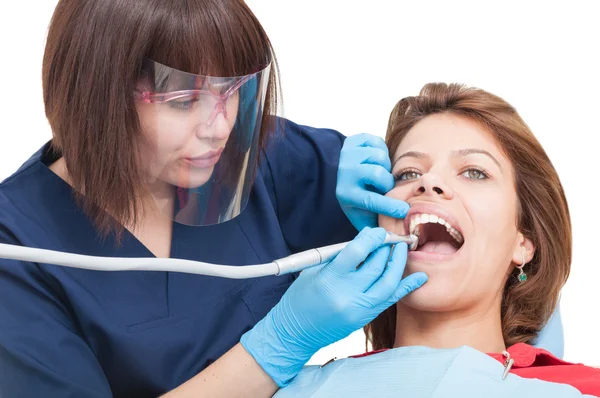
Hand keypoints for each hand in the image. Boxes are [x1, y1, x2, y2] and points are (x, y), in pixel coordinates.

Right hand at [240, 227, 427, 386]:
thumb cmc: (301, 296)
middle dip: (386, 248)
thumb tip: (365, 239)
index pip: (357, 252)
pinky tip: (420, 277)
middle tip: (391, 237)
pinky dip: (405, 287)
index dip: (371, 238)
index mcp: (330, 279)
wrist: (294, 331)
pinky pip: (390, 300)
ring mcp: (358, 310)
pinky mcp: (364, 319)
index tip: (377, 231)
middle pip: (376, 266)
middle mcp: (346, 296)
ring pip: (388, 283)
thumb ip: (339, 255)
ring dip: (398, 263)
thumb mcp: (314, 269)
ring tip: (402, 249)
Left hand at [336, 133, 409, 230]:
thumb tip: (398, 239)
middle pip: (378, 174)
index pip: (371, 201)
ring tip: (379, 171)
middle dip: (387, 181)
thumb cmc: (357, 198)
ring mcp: (348, 155)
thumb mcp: (362, 214)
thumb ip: (378, 226)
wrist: (341, 172)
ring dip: (384, 164)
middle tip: (386, 185)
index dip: (390, 206)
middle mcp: (344, 173)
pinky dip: (380, 149)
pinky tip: (374, 160)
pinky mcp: (353, 141)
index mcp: (346, 194)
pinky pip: (377, 141)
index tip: (404, 211)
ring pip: (379, 156)